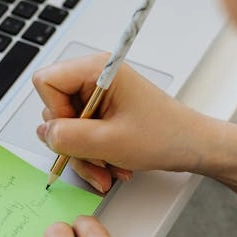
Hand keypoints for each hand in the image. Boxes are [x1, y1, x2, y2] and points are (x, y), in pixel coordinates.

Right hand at [33, 53, 214, 191]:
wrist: (192, 146)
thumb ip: (68, 137)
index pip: (46, 82)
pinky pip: (81, 134)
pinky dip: (92, 154)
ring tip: (108, 167)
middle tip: (94, 158)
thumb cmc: (164, 135)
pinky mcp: (103, 111)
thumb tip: (44, 133)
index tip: (76, 132)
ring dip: (84, 154)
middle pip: (54, 108)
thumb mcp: (109, 142)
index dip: (54, 112)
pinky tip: (112, 164)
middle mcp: (94, 78)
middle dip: (72, 142)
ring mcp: (98, 96)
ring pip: (67, 127)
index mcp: (97, 69)